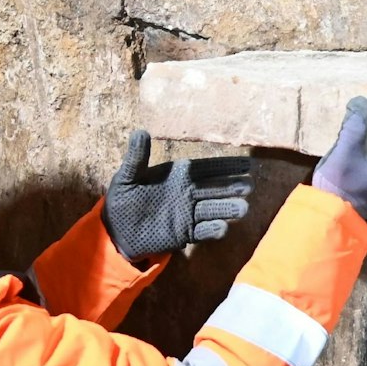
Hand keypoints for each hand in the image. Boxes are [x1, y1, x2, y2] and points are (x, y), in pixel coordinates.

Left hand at [102, 129, 255, 261]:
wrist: (117, 232)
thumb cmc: (123, 200)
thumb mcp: (126, 178)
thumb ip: (136, 158)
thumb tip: (140, 131)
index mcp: (178, 176)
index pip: (206, 169)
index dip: (226, 166)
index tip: (246, 164)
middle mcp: (188, 193)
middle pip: (215, 188)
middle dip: (232, 187)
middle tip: (249, 186)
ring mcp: (188, 214)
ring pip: (213, 209)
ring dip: (227, 208)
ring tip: (243, 208)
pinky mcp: (185, 234)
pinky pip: (203, 231)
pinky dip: (213, 230)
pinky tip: (222, 228)